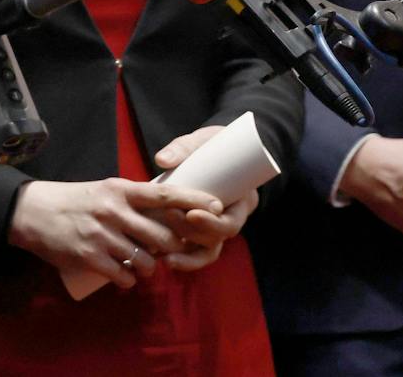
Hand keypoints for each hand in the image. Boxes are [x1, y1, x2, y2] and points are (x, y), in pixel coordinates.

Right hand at [8, 178, 224, 290]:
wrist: (33, 212)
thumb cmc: (74, 200)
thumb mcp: (105, 191)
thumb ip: (133, 201)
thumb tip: (166, 215)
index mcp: (120, 190)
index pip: (165, 194)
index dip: (194, 200)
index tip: (217, 205)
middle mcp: (114, 210)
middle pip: (162, 236)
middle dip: (172, 249)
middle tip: (169, 251)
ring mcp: (102, 234)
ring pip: (146, 260)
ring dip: (150, 268)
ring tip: (142, 265)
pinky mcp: (89, 256)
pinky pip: (124, 276)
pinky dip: (128, 280)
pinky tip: (124, 276)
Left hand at [150, 125, 255, 270]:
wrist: (218, 150)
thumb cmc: (214, 145)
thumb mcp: (204, 141)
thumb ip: (183, 147)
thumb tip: (162, 160)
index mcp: (240, 202)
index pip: (230, 223)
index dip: (212, 224)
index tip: (192, 213)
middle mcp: (230, 218)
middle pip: (215, 238)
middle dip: (192, 232)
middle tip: (169, 216)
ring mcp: (214, 227)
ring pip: (206, 250)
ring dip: (187, 256)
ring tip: (165, 256)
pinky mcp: (199, 230)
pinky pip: (195, 251)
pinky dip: (183, 258)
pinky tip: (163, 260)